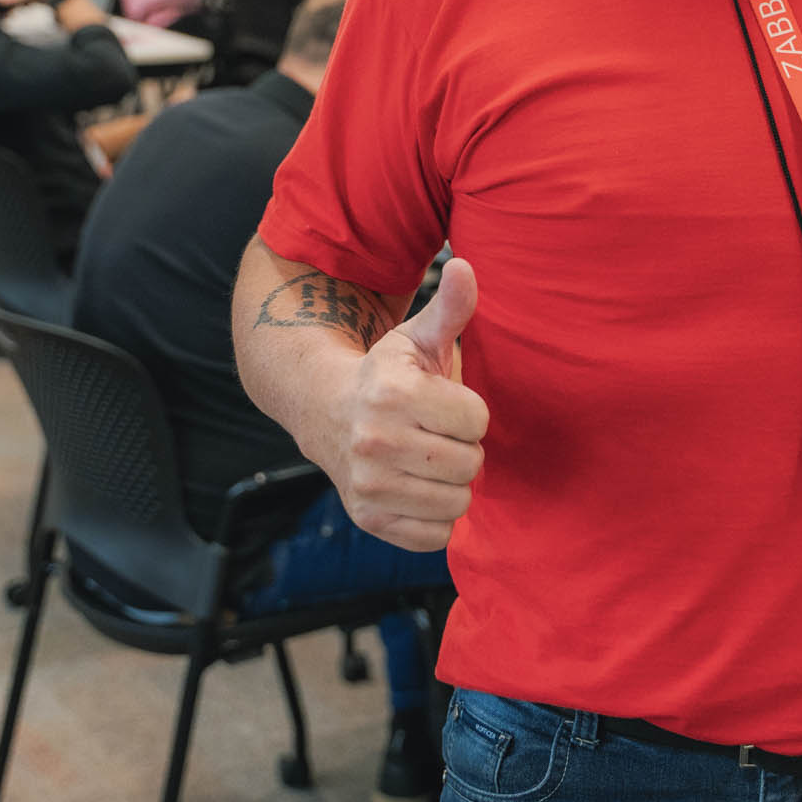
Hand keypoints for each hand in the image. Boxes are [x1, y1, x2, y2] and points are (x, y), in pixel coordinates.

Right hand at [334, 259, 487, 550]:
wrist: (325, 411)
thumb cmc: (386, 374)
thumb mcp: (417, 337)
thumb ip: (450, 308)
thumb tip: (467, 266)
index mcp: (394, 393)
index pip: (477, 420)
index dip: (469, 411)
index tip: (445, 404)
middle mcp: (375, 441)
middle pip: (470, 464)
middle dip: (463, 448)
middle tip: (437, 434)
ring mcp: (368, 484)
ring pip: (457, 502)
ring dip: (451, 483)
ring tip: (427, 459)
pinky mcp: (368, 518)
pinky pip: (435, 535)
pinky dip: (435, 517)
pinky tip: (417, 487)